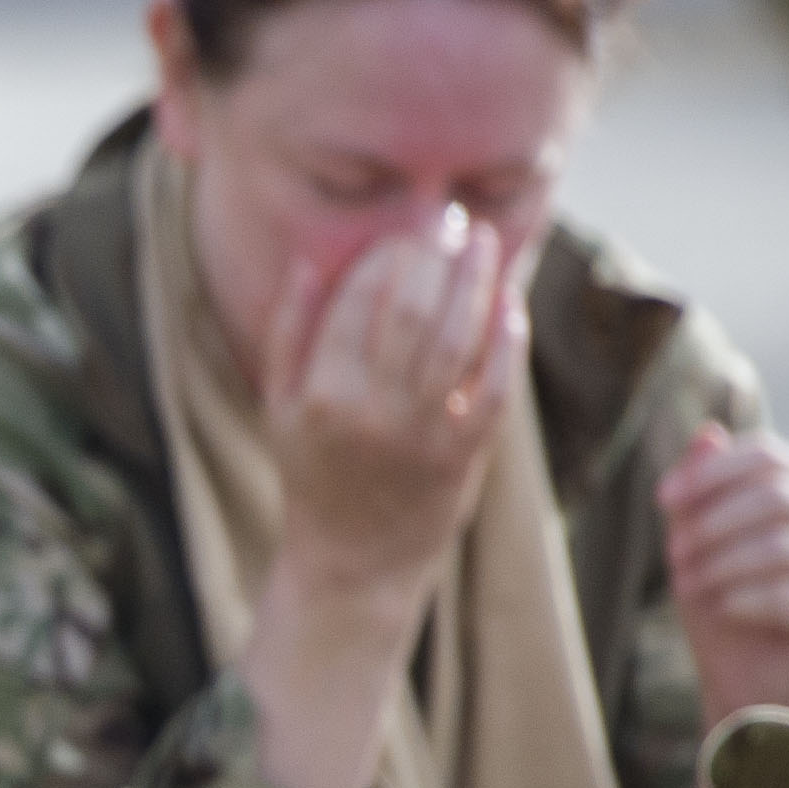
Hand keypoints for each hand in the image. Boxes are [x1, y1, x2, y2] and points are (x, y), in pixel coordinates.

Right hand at [258, 205, 525, 599]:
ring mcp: (423, 435)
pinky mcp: (464, 455)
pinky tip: (510, 302)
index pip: (360, 301)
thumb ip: (288, 333)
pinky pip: (494, 386)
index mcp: (320, 396)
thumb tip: (307, 261)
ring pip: (459, 337)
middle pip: (413, 309)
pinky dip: (507, 340)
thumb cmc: (311, 478)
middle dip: (436, 255)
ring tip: (483, 242)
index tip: (403, 228)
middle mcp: (372, 413)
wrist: (352, 566)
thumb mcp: (278, 409)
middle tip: (449, 221)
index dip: (387, 255)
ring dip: (476, 281)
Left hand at [658, 424, 788, 725]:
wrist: (742, 687)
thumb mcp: (696, 546)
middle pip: (778, 495)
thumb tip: (708, 432)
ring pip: (783, 544)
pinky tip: (722, 609)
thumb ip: (701, 493)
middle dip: (714, 523)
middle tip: (674, 555)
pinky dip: (744, 598)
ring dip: (722, 563)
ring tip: (688, 585)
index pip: (771, 456)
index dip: (713, 473)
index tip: (664, 501)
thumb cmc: (721, 610)